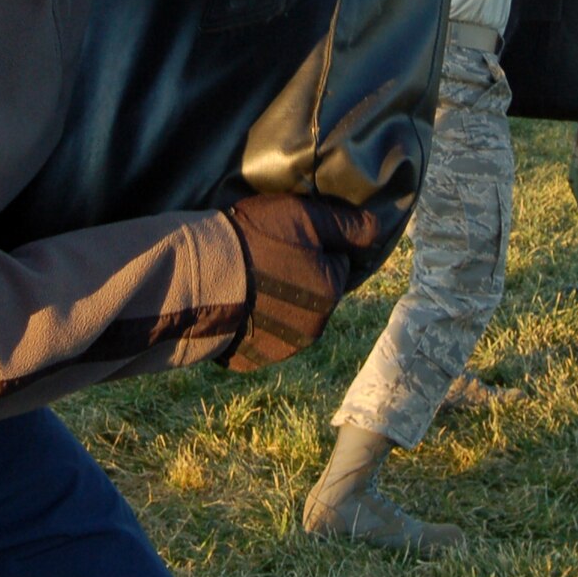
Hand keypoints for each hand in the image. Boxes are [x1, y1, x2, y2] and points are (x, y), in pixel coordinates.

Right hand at [218, 193, 380, 372]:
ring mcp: (282, 348)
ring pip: (291, 317)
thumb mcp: (305, 216)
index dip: (315, 246)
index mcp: (331, 292)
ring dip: (278, 302)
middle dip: (300, 276)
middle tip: (266, 257)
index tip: (288, 238)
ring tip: (248, 279)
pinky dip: (255, 322)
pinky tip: (237, 302)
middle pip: (316, 293)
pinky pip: (262, 337)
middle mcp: (314, 328)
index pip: (337, 262)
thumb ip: (346, 224)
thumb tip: (378, 231)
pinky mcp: (253, 360)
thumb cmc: (254, 240)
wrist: (198, 277)